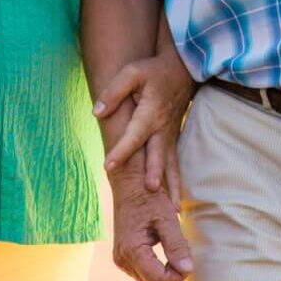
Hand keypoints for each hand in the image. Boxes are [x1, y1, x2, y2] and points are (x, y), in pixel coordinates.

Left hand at [94, 50, 196, 194]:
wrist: (183, 69)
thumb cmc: (154, 71)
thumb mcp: (132, 73)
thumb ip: (114, 92)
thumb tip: (96, 113)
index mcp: (150, 113)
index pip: (134, 135)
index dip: (121, 150)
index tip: (108, 166)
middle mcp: (162, 129)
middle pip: (158, 154)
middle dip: (154, 173)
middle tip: (149, 190)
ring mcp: (170, 137)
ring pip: (172, 166)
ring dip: (173, 188)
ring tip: (173, 211)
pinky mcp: (173, 141)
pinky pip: (175, 165)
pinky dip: (176, 185)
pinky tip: (175, 204)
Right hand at [109, 166, 193, 280]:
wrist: (128, 185)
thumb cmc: (148, 198)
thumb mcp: (167, 219)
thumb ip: (177, 246)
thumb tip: (188, 270)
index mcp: (132, 251)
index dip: (179, 275)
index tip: (188, 257)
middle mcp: (123, 259)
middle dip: (174, 275)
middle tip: (184, 253)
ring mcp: (121, 260)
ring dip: (167, 271)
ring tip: (175, 248)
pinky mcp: (123, 257)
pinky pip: (145, 274)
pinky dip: (159, 267)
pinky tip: (166, 249)